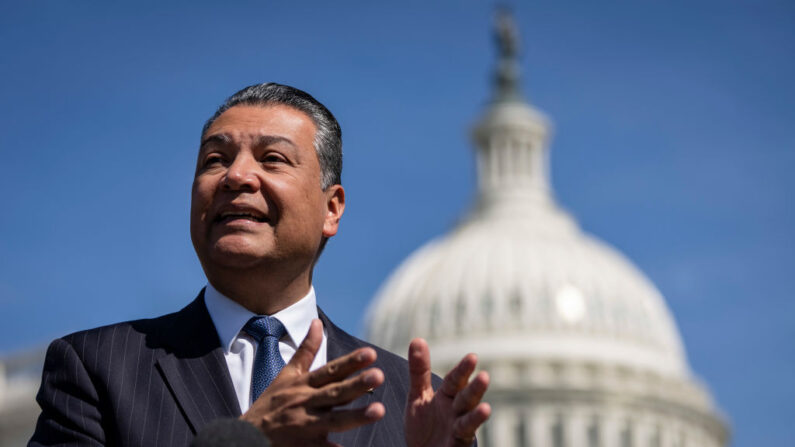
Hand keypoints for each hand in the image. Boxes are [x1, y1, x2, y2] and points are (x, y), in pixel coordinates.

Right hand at [240, 319, 385, 446]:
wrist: (245, 437)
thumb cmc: (270, 405)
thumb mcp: (286, 375)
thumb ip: (306, 350)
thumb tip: (318, 322)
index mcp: (303, 384)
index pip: (330, 371)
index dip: (350, 362)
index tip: (371, 353)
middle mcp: (305, 402)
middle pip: (334, 393)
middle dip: (356, 384)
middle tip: (380, 375)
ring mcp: (304, 426)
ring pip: (333, 420)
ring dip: (355, 416)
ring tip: (379, 410)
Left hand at [404, 338, 490, 446]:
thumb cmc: (424, 424)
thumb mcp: (418, 396)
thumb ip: (419, 371)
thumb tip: (417, 338)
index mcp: (447, 396)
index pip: (455, 381)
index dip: (463, 370)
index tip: (472, 357)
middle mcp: (456, 411)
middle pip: (467, 398)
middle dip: (475, 389)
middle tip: (484, 376)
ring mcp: (459, 429)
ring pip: (470, 421)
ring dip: (478, 416)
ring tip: (486, 409)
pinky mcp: (458, 444)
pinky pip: (463, 438)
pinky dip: (468, 434)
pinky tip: (476, 432)